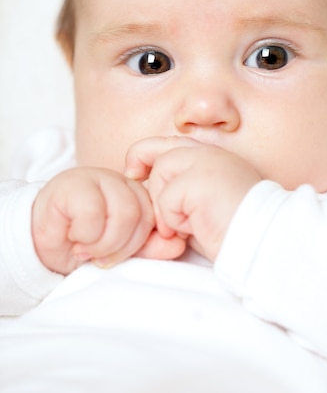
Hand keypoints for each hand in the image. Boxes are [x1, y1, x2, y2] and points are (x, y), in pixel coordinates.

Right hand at [32, 167, 184, 274]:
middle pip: (142, 213)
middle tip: (101, 256)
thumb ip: (150, 246)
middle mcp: (121, 181)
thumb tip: (178, 244)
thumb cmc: (85, 243)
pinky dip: (85, 235)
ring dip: (103, 242)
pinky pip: (93, 212)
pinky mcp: (71, 184)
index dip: (142, 241)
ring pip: (123, 212)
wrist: (41, 242)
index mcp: (137, 193)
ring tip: (87, 249)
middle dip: (122, 245)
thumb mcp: (122, 249)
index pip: (157, 215)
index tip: (120, 254)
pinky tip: (73, 238)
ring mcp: (97, 178)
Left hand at [125, 137, 260, 260]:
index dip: (143, 154)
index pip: (168, 143)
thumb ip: (180, 187)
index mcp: (212, 156)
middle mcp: (210, 153)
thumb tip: (146, 185)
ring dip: (165, 208)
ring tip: (187, 226)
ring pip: (160, 173)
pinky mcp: (201, 179)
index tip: (134, 173)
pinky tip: (194, 229)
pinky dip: (173, 220)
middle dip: (152, 185)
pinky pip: (167, 198)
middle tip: (161, 215)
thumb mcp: (201, 204)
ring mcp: (207, 161)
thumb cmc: (232, 231)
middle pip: (159, 153)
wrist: (263, 242)